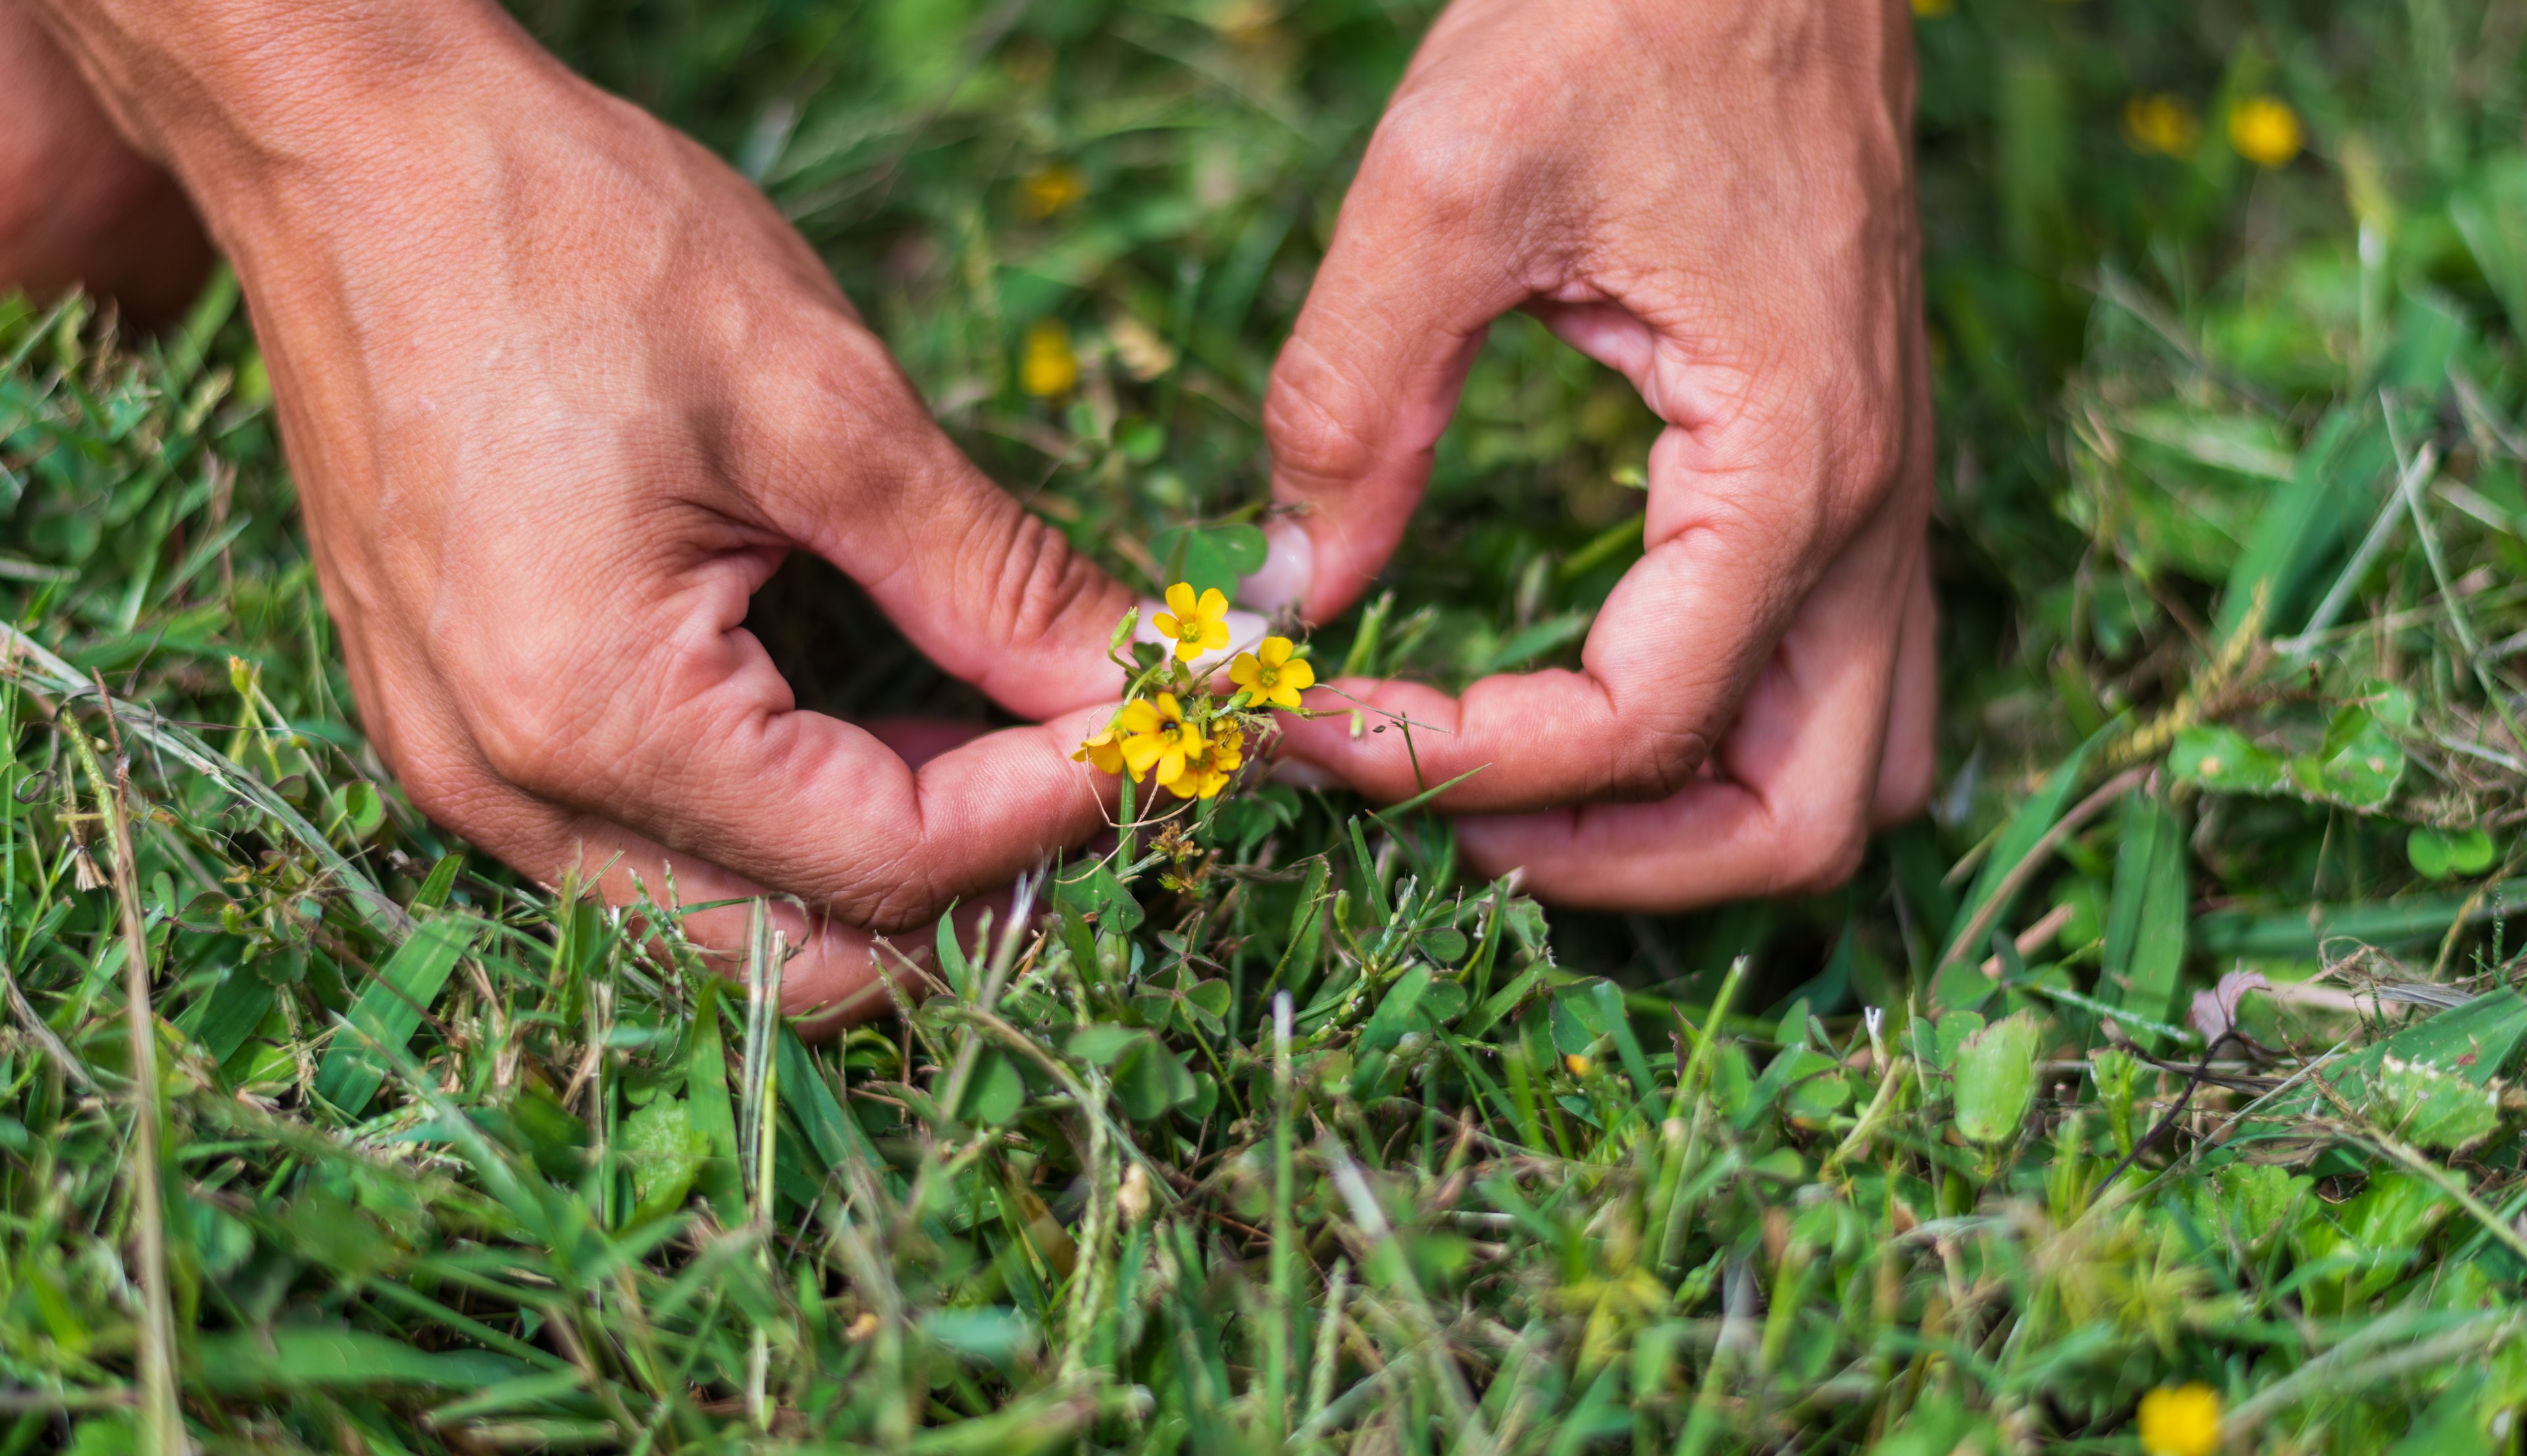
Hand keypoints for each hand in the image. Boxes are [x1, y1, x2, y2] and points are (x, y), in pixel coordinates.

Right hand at [31, 0, 1137, 1011]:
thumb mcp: (827, 409)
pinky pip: (654, 853)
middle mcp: (508, 789)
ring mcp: (470, 775)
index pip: (883, 863)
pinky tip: (873, 724)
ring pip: (731, 923)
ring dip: (884, 865)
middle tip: (1082, 759)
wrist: (359, 153)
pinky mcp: (465, 735)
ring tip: (996, 737)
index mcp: (592, 712)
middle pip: (804, 950)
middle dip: (971, 885)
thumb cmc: (573, 242)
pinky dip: (787, 822)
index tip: (1149, 725)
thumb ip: (995, 580)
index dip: (1045, 810)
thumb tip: (1141, 671)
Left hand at [1248, 0, 1936, 910]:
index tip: (1313, 729)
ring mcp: (1879, 504)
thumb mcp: (1447, 184)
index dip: (1459, 764)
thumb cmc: (1625, 11)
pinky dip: (1718, 742)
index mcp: (1790, 466)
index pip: (1635, 722)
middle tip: (1430, 816)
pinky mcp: (1846, 474)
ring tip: (1510, 795)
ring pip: (1840, 775)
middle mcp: (1869, 516)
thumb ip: (1354, 399)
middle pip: (1790, 819)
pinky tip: (1580, 697)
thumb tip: (1292, 587)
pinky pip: (1829, 684)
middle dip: (1607, 863)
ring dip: (1682, 825)